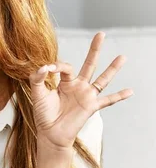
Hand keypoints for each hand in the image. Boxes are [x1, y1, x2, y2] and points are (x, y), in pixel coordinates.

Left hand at [29, 32, 132, 151]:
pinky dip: (119, 96)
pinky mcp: (91, 106)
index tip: (48, 69)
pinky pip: (108, 101)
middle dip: (95, 50)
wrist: (50, 133)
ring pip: (102, 80)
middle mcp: (77, 86)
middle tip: (101, 34)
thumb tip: (43, 66)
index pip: (65, 67)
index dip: (57, 65)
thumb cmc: (43, 114)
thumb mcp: (37, 94)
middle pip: (89, 64)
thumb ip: (38, 79)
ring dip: (112, 69)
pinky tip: (130, 91)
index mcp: (64, 82)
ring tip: (122, 57)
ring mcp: (86, 95)